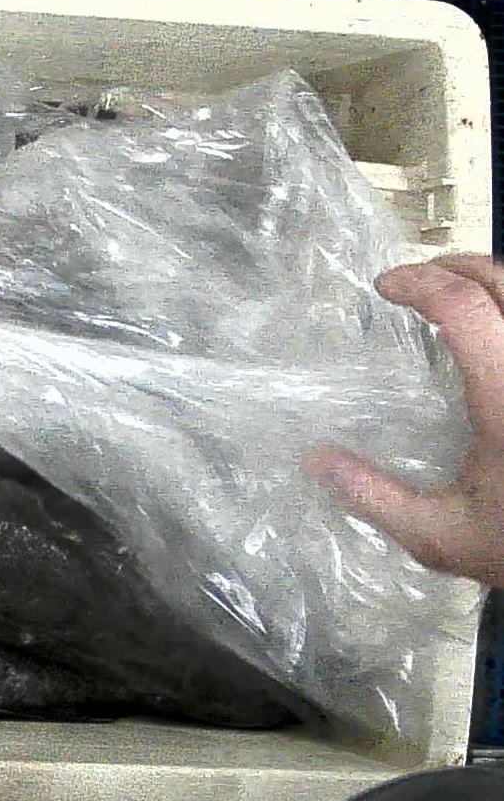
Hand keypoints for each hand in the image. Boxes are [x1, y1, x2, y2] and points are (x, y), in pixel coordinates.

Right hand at [307, 254, 503, 586]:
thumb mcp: (440, 535)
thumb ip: (375, 495)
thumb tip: (315, 460)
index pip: (463, 306)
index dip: (419, 282)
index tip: (384, 287)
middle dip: (459, 265)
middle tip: (421, 278)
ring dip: (494, 285)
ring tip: (460, 299)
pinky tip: (497, 337)